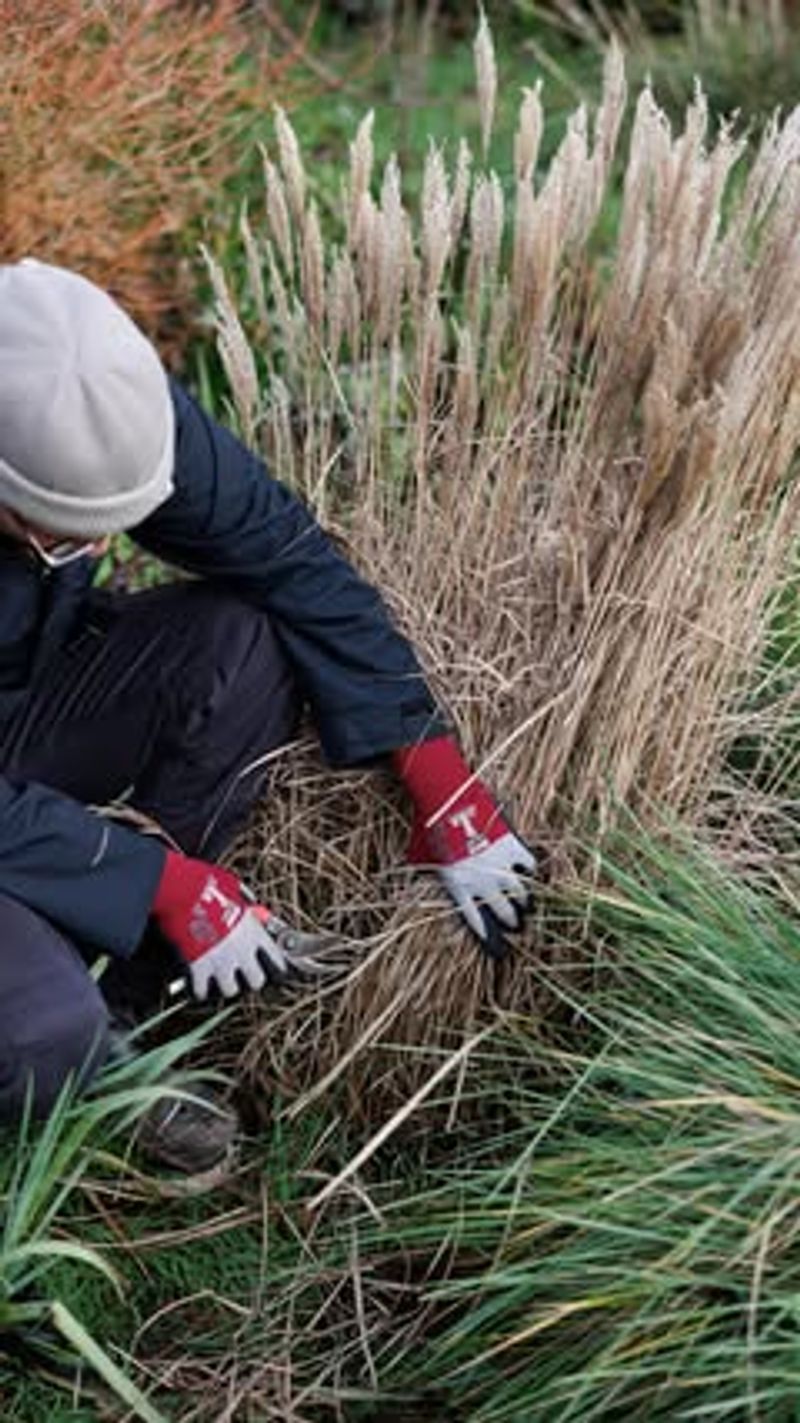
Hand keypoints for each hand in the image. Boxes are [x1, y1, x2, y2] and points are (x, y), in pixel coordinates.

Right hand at [151, 851, 289, 1000]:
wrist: (186, 893)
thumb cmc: (208, 885)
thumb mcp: (234, 890)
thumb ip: (242, 902)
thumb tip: (241, 900)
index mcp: (254, 931)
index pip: (276, 959)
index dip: (276, 966)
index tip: (275, 969)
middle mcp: (242, 950)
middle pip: (256, 981)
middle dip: (250, 979)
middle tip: (244, 974)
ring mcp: (221, 961)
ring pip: (231, 990)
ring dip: (225, 985)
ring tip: (220, 979)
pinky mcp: (199, 967)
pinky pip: (202, 990)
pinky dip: (200, 989)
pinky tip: (200, 986)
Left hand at [394, 737, 535, 959]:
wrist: (447, 803)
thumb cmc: (427, 828)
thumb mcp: (419, 856)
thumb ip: (422, 870)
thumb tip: (410, 875)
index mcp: (458, 888)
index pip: (475, 920)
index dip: (487, 934)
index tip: (497, 945)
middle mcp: (481, 883)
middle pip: (503, 912)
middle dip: (512, 921)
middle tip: (518, 925)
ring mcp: (499, 867)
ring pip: (520, 893)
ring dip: (525, 901)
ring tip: (527, 905)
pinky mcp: (512, 848)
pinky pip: (529, 865)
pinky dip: (532, 870)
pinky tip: (534, 874)